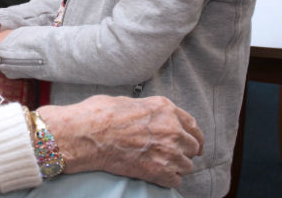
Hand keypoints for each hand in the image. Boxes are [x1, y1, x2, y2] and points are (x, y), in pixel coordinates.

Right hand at [38, 95, 203, 188]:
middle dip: (185, 152)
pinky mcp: (158, 171)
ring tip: (161, 165)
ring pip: (186, 165)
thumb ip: (147, 111)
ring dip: (176, 166)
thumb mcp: (128, 102)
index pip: (192, 125)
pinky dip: (167, 179)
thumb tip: (148, 117)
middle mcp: (171, 129)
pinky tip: (157, 175)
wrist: (87, 134)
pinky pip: (175, 180)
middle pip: (192, 147)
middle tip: (174, 156)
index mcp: (164, 108)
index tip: (194, 144)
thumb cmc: (100, 115)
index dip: (195, 136)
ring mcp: (167, 151)